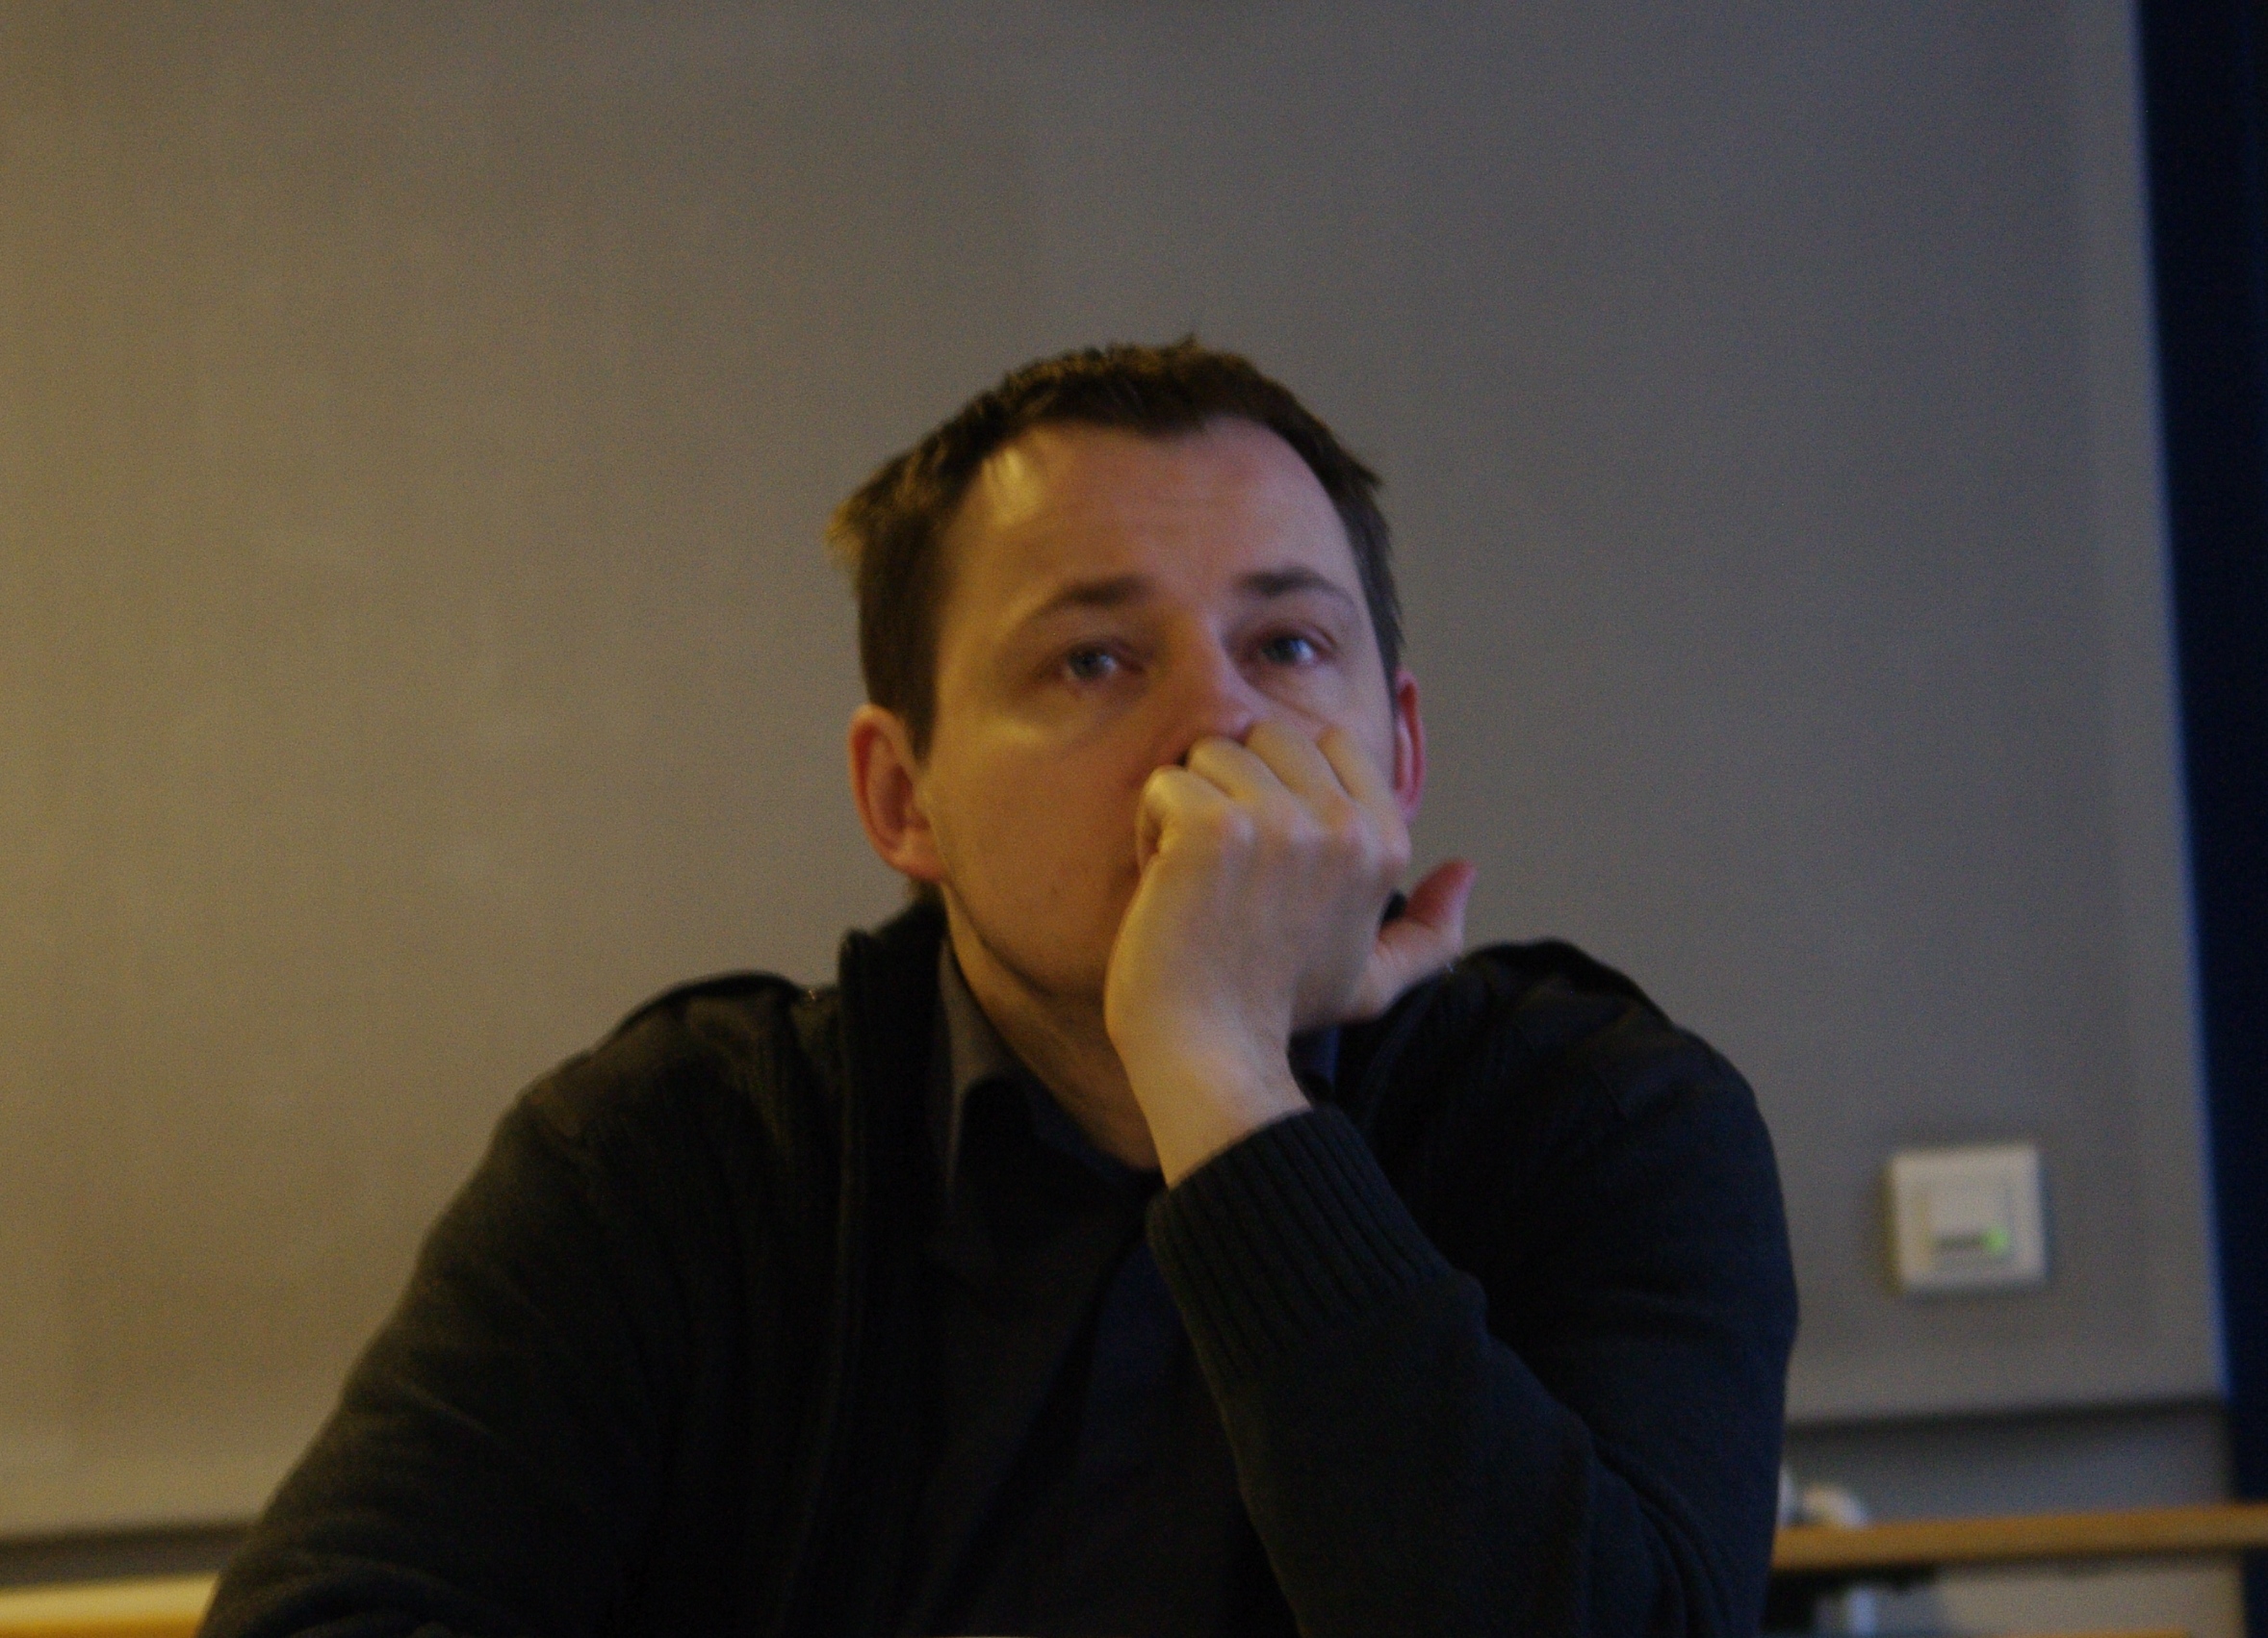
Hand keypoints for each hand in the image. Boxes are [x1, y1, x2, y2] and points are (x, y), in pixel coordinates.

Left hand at [1103, 718, 1475, 1179]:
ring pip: (1211, 753)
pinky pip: (1165, 785)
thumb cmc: (1277, 1010)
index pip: (1331, 741)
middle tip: (1226, 866)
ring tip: (1196, 877)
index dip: (1283, 782)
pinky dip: (1151, 831)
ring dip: (1188, 809)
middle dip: (1234, 788)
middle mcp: (1343, 825)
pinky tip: (1167, 884)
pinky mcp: (1216, 828)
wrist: (1209, 1048)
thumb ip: (1429, 930)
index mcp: (1384, 845)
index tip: (1268, 853)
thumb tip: (1466, 872)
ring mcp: (1280, 823)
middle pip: (1268, 736)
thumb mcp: (1373, 978)